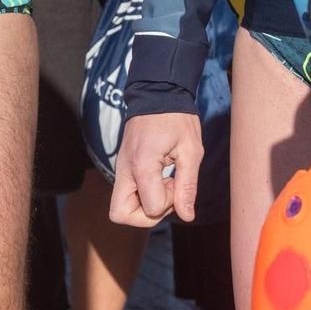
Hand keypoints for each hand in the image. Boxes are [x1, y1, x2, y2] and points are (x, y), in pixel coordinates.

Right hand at [111, 112, 202, 226]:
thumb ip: (187, 186)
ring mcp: (121, 169)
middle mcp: (125, 170)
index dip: (169, 203)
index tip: (178, 183)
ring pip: (121, 206)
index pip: (151, 207)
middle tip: (167, 193)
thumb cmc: (176, 119)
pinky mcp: (124, 167)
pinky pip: (128, 193)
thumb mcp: (191, 151)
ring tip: (165, 183)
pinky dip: (144, 194)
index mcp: (142, 165)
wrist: (157, 92)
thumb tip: (187, 216)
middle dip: (147, 215)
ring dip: (145, 205)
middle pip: (119, 215)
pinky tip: (160, 176)